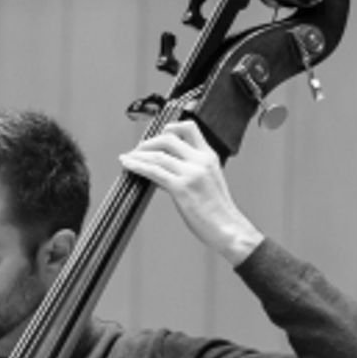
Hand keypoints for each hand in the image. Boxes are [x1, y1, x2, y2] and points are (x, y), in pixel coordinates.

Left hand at [119, 121, 262, 265]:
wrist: (229, 229)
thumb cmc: (218, 211)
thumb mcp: (209, 181)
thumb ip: (191, 170)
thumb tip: (165, 168)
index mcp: (209, 156)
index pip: (189, 128)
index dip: (169, 128)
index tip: (156, 136)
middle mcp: (200, 161)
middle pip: (168, 138)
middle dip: (148, 142)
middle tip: (137, 150)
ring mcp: (191, 173)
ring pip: (158, 155)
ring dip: (138, 155)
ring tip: (127, 158)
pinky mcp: (181, 188)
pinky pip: (154, 172)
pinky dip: (137, 166)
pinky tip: (128, 165)